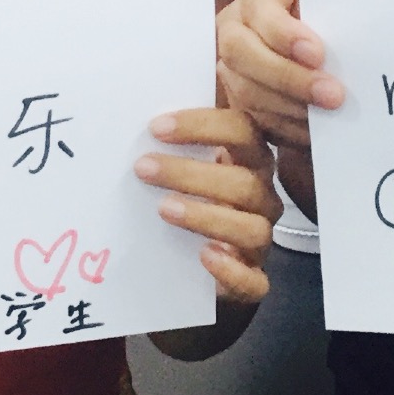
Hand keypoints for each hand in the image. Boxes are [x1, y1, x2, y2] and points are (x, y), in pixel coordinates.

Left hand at [137, 107, 281, 303]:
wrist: (189, 274)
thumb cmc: (186, 205)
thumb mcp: (184, 169)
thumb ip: (172, 142)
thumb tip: (132, 111)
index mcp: (249, 162)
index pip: (241, 131)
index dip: (202, 126)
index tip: (156, 127)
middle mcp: (261, 200)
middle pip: (244, 182)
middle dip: (191, 173)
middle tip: (143, 168)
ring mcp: (258, 243)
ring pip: (252, 229)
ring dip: (207, 217)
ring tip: (164, 208)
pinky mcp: (252, 283)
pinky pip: (253, 281)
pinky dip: (231, 270)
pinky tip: (205, 255)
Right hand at [216, 0, 343, 151]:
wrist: (322, 28)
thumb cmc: (333, 5)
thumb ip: (334, 12)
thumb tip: (354, 42)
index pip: (259, 3)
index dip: (283, 33)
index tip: (318, 53)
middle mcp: (234, 20)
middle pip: (241, 50)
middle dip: (288, 77)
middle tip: (334, 95)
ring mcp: (230, 60)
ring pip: (244, 88)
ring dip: (289, 106)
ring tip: (329, 116)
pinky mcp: (236, 94)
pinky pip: (251, 116)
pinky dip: (285, 127)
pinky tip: (315, 132)